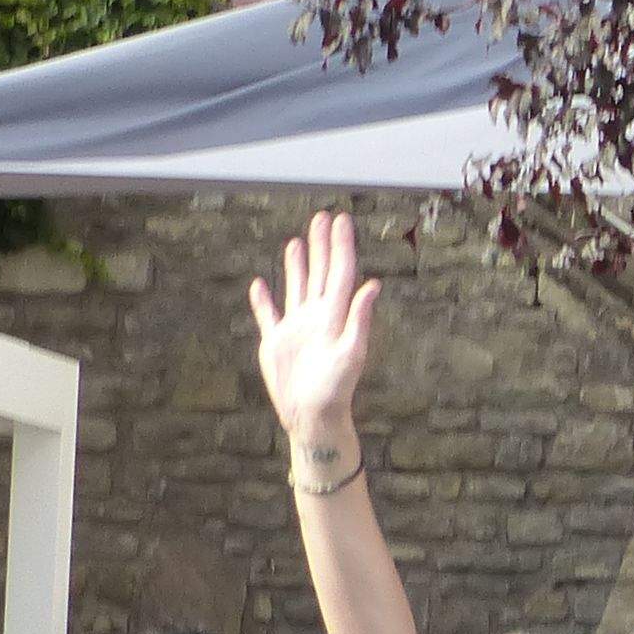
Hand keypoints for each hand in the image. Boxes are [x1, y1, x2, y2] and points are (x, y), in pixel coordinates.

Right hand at [248, 211, 378, 449]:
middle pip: (320, 272)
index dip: (341, 246)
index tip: (341, 220)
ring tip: (297, 241)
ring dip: (297, 264)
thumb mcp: (352, 353)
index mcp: (335, 315)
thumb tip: (374, 285)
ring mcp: (296, 328)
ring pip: (297, 287)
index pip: (340, 272)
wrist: (313, 416)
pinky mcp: (276, 343)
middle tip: (321, 218)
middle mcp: (317, 316)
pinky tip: (259, 284)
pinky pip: (268, 315)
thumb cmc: (336, 389)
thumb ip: (360, 318)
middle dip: (321, 245)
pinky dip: (262, 300)